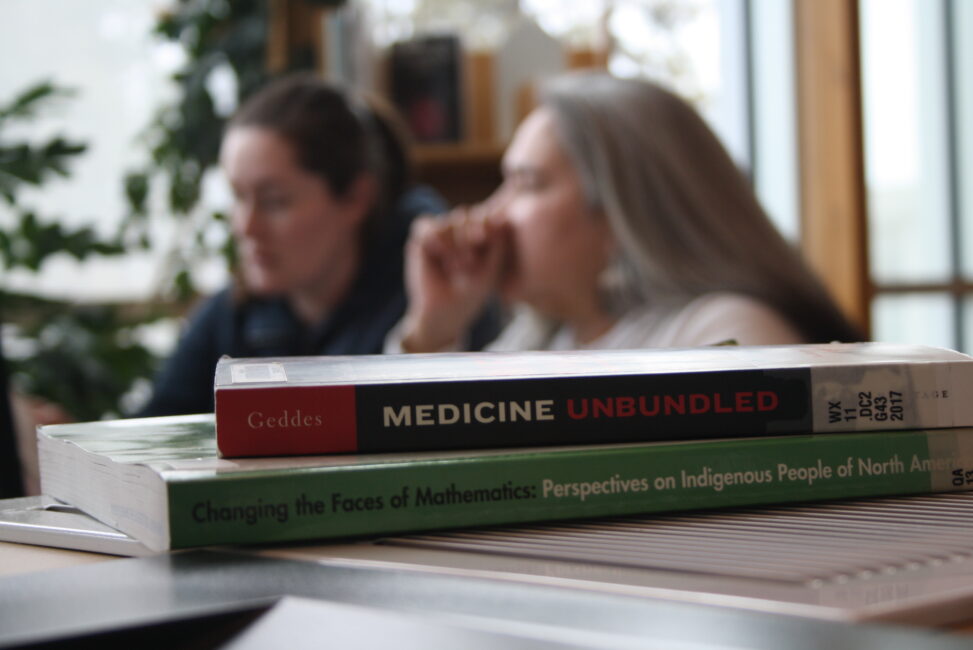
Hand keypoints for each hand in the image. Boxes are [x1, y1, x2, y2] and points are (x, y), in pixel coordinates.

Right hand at [400, 205, 507, 351]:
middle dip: (468, 235)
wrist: (447, 311)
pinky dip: (435, 237)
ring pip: (447, 221)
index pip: (482, 216)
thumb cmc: (472, 292)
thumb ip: (498, 241)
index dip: (484, 224)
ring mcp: (438, 236)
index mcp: (476, 236)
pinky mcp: (420, 242)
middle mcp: (457, 233)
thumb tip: (499, 215)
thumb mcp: (492, 266)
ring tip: (457, 266)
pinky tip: (441, 253)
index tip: (483, 240)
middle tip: (470, 262)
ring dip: (454, 242)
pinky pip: (425, 224)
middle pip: (464, 215)